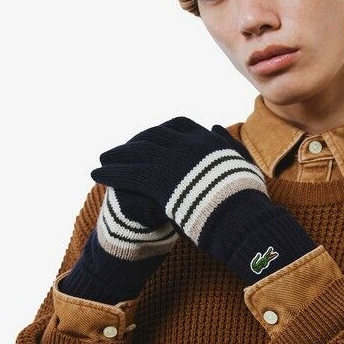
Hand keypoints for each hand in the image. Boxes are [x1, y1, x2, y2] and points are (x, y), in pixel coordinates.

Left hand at [90, 116, 267, 247]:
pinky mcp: (158, 181)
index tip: (151, 136)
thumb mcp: (243, 163)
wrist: (244, 217)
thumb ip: (227, 143)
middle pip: (151, 136)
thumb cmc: (247, 197)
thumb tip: (215, 126)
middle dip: (134, 142)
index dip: (161, 131)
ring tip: (102, 160)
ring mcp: (171, 161)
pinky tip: (96, 175)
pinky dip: (110, 172)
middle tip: (120, 149)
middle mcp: (186, 145)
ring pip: (136, 152)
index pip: (178, 125)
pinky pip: (128, 173)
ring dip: (116, 155)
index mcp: (206, 140)